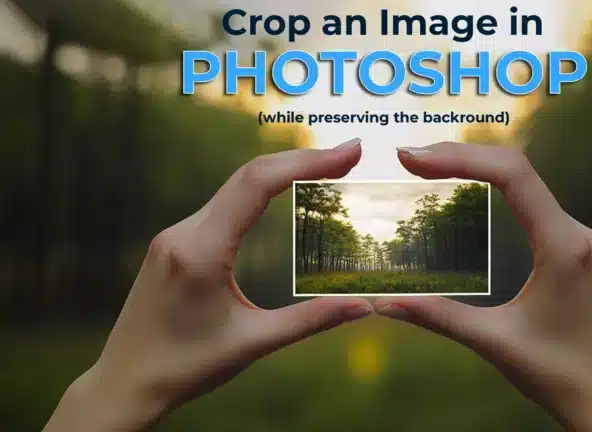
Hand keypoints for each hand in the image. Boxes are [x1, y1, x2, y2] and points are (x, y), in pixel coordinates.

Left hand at [44, 139, 372, 431]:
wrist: (124, 383)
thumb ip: (312, 319)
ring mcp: (174, 235)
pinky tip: (283, 194)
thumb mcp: (254, 343)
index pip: (258, 184)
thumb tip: (366, 306)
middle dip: (302, 160)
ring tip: (327, 169)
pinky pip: (222, 205)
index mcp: (201, 251)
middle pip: (249, 176)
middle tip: (350, 155)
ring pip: (234, 188)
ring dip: (280, 173)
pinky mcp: (173, 244)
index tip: (348, 153)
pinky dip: (259, 193)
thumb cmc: (185, 367)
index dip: (307, 162)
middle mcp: (183, 233)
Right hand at [376, 143, 591, 431]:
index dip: (460, 158)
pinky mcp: (575, 252)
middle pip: (517, 171)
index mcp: (564, 246)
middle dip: (462, 158)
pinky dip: (496, 191)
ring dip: (479, 170)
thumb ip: (438, 316)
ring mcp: (580, 241)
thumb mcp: (493, 341)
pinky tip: (467, 193)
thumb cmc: (558, 374)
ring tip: (430, 168)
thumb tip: (383, 303)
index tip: (413, 160)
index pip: (512, 176)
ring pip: (526, 185)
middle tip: (411, 160)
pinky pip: (533, 205)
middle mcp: (577, 233)